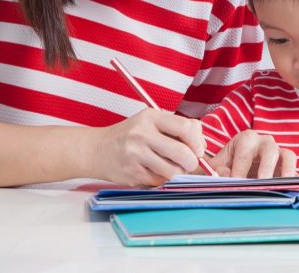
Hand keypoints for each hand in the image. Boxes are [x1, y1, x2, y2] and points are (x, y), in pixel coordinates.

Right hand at [85, 109, 207, 185]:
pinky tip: (154, 171)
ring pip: (172, 171)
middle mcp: (142, 134)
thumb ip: (177, 128)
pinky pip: (159, 181)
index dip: (197, 141)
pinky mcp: (132, 173)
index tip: (198, 149)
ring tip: (171, 168)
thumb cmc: (130, 135)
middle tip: (189, 163)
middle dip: (191, 162)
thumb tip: (202, 146)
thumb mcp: (150, 122)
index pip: (185, 127)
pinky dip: (162, 180)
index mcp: (151, 117)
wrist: (96, 149)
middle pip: (181, 152)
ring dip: (177, 173)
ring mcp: (135, 155)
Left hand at [209, 130, 296, 178]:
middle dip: (266, 167)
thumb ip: (215, 169)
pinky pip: (296, 172)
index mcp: (246, 139)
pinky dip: (297, 182)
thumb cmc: (227, 165)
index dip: (239, 169)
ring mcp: (280, 154)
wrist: (240, 168)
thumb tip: (222, 174)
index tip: (236, 183)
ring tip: (283, 186)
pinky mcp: (289, 168)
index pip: (244, 154)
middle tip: (262, 182)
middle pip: (269, 150)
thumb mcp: (217, 165)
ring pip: (289, 156)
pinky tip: (296, 193)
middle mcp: (265, 143)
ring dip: (287, 171)